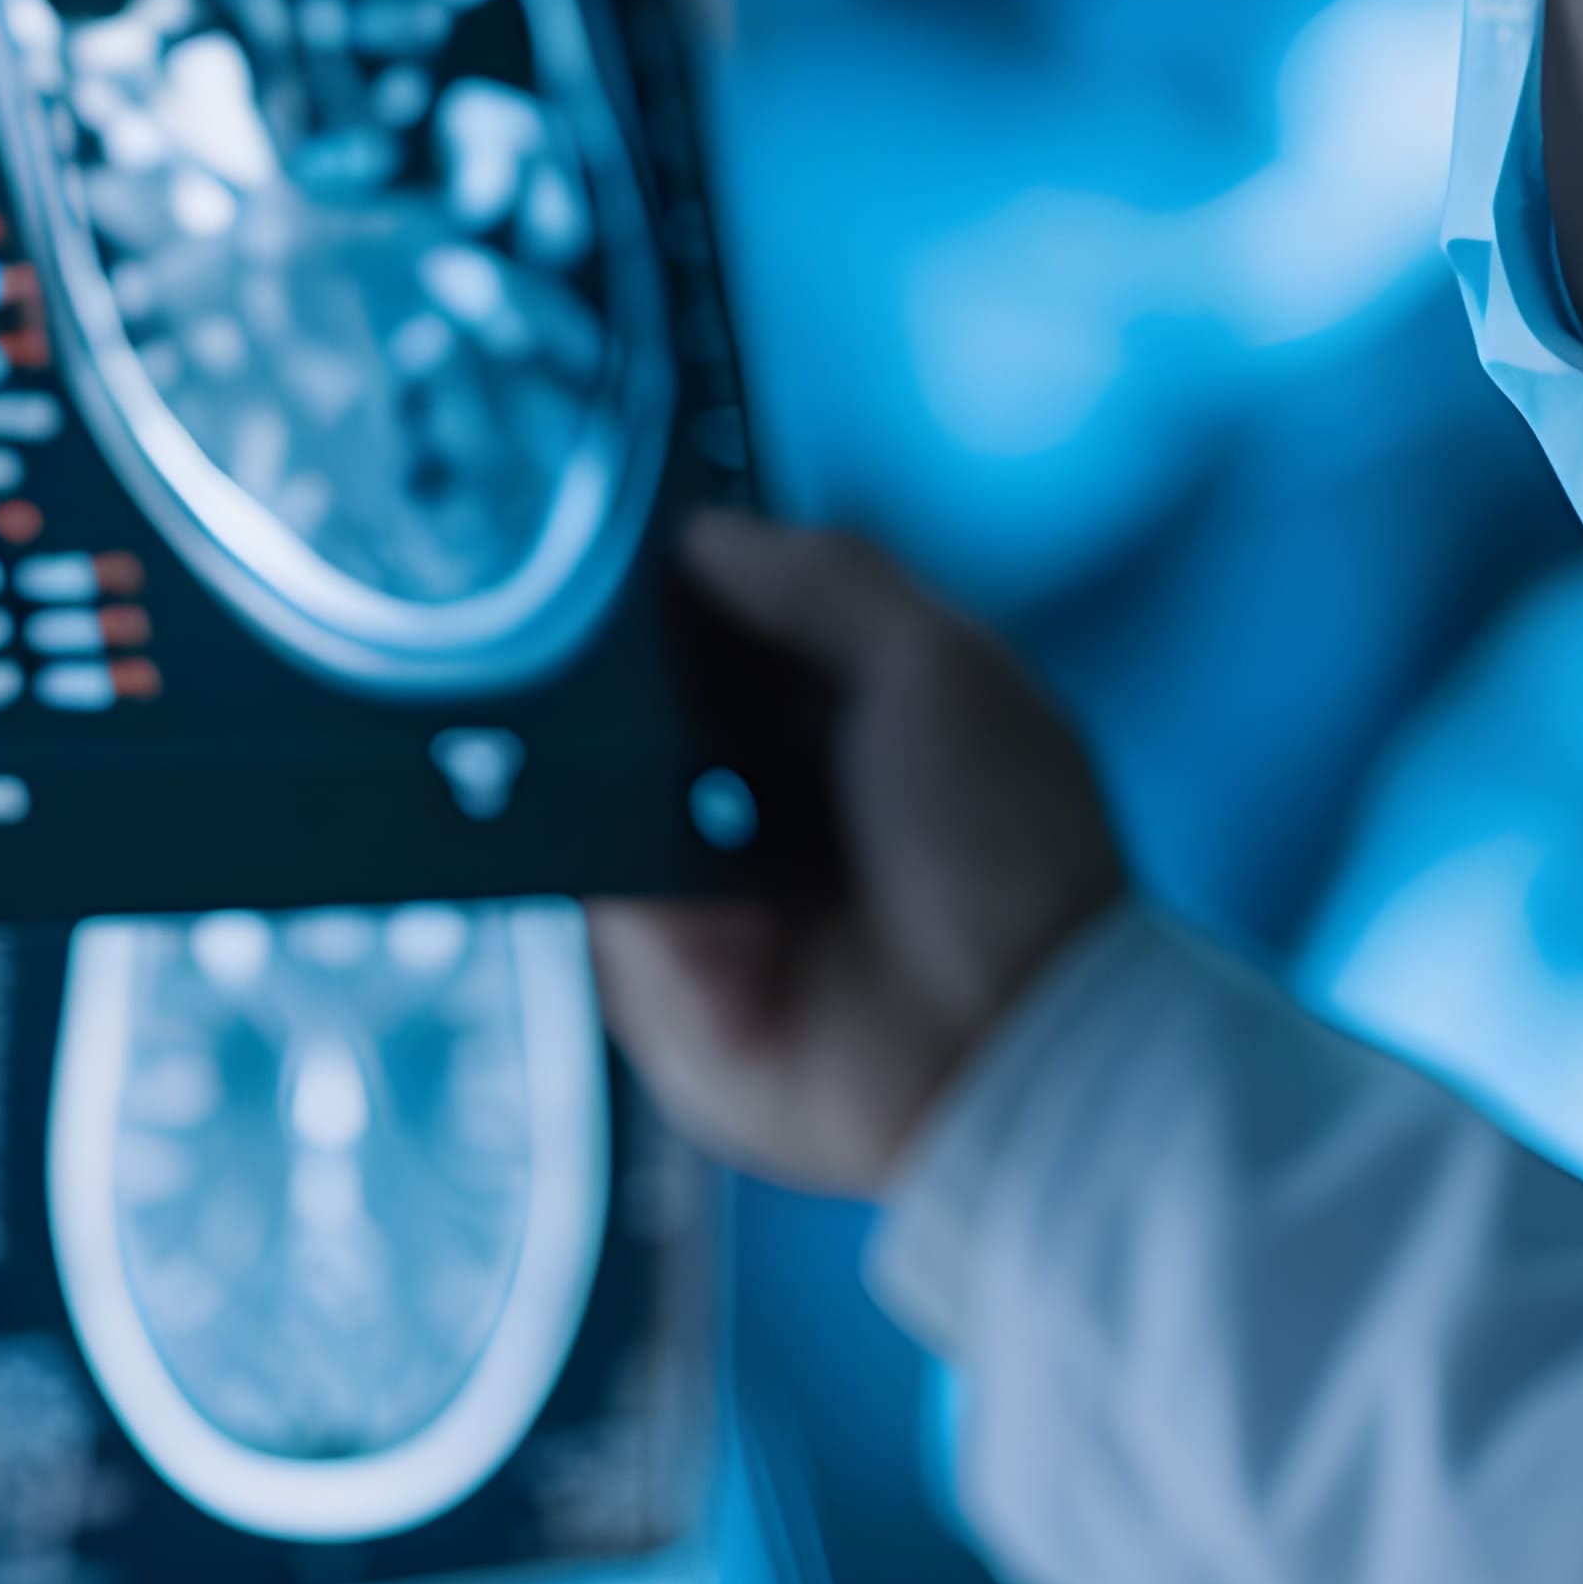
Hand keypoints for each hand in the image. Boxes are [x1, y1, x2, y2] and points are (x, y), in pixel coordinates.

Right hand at [592, 511, 1129, 1197]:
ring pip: (596, 818)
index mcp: (827, 705)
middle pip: (624, 716)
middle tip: (576, 693)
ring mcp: (704, 889)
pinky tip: (735, 949)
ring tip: (698, 851)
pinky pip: (612, 930)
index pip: (701, 624)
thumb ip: (825, 580)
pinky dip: (664, 935)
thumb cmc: (1000, 846)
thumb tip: (695, 534)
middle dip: (597, 706)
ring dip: (632, 827)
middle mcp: (754, 789)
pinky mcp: (669, 987)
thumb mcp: (942, 670)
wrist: (1005, 1049)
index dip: (648, 594)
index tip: (587, 557)